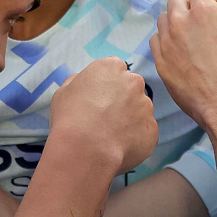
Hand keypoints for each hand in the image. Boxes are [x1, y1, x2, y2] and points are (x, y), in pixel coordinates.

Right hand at [50, 57, 157, 174]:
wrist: (85, 149)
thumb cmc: (70, 116)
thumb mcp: (64, 92)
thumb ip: (78, 82)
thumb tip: (87, 84)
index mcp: (112, 67)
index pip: (113, 70)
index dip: (105, 85)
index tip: (97, 99)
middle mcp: (134, 82)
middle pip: (131, 88)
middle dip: (121, 100)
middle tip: (105, 118)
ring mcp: (146, 107)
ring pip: (140, 110)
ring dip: (130, 119)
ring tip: (111, 136)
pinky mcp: (152, 130)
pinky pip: (144, 132)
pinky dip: (135, 138)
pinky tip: (119, 147)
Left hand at [150, 0, 216, 129]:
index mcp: (204, 11)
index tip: (216, 11)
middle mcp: (180, 22)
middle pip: (176, 0)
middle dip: (189, 6)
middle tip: (201, 22)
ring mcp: (166, 42)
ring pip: (164, 19)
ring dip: (176, 22)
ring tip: (189, 37)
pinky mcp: (159, 61)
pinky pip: (156, 41)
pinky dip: (166, 40)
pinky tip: (179, 51)